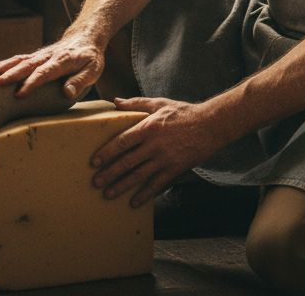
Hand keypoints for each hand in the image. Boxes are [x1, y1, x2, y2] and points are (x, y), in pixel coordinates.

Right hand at [0, 29, 104, 98]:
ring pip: (21, 59)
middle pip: (29, 65)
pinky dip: (6, 62)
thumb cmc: (90, 58)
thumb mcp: (93, 71)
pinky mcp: (36, 55)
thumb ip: (80, 81)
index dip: (32, 83)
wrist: (86, 37)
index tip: (20, 94)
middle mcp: (49, 56)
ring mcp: (41, 55)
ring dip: (6, 65)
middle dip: (13, 73)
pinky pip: (20, 58)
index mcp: (63, 61)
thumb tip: (67, 93)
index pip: (45, 73)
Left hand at [90, 97, 226, 206]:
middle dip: (110, 173)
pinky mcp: (175, 169)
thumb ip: (136, 103)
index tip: (94, 161)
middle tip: (96, 182)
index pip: (123, 141)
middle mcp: (154, 144)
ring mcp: (165, 158)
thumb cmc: (183, 112)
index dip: (107, 152)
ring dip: (122, 186)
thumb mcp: (159, 103)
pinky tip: (134, 202)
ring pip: (139, 175)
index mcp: (148, 126)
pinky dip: (144, 194)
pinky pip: (157, 184)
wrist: (210, 125)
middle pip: (127, 161)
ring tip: (108, 194)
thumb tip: (115, 102)